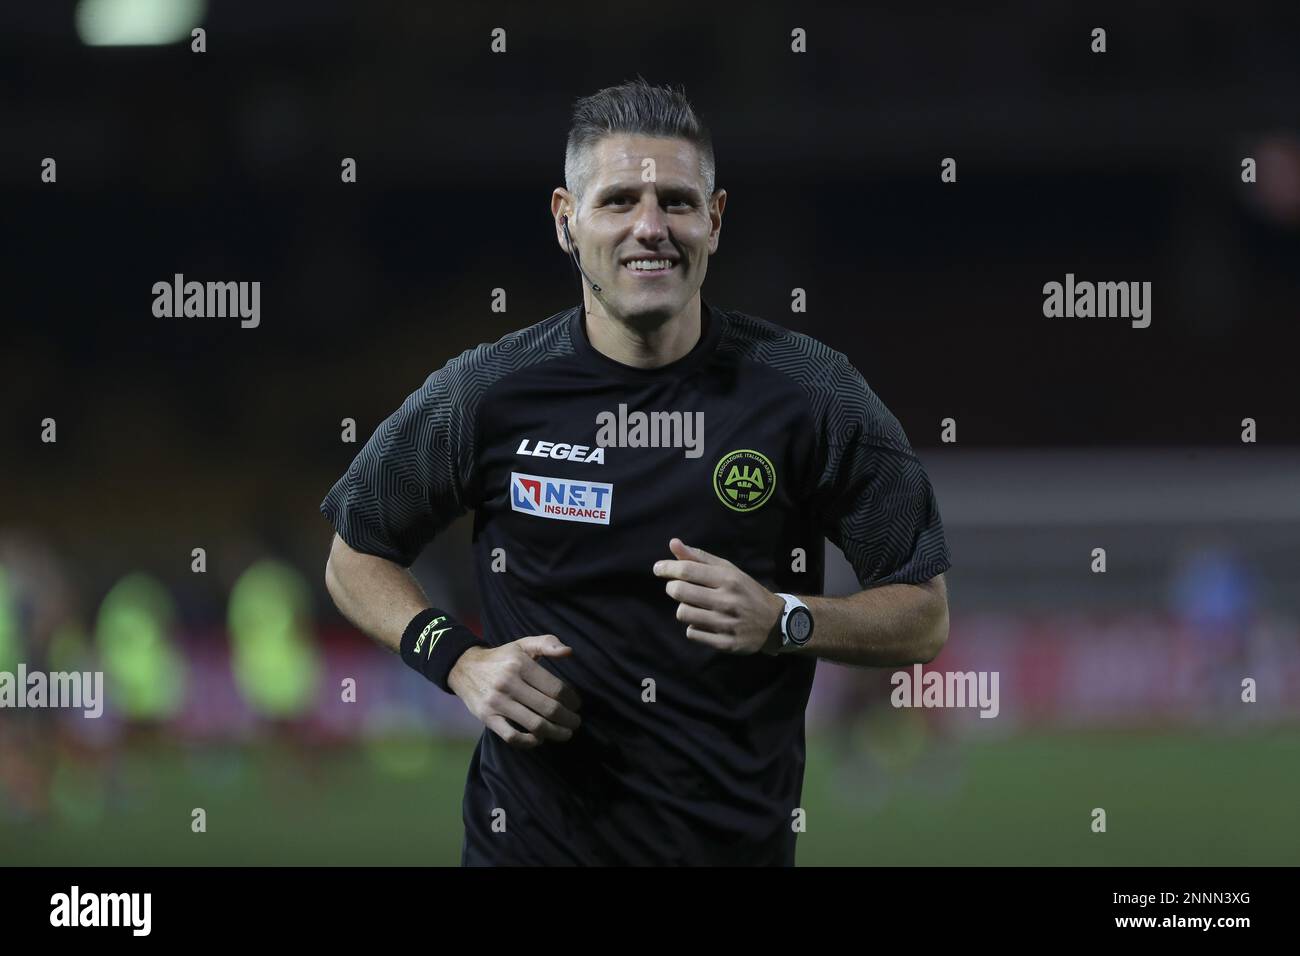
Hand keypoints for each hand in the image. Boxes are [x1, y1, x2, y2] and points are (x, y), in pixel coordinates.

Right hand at [447, 635, 582, 748]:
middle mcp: (508, 683)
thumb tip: (569, 652)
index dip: (572, 700)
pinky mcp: (487, 718)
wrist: (464, 668)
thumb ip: (547, 643)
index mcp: (520, 664)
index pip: (555, 688)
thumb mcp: (523, 644)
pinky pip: (512, 737)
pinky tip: (539, 739)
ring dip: (556, 733)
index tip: (576, 704)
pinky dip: (529, 742)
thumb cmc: (502, 657)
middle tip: (576, 722)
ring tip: (566, 733)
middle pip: (548, 708)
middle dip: (568, 719)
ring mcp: (497, 702)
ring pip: (534, 725)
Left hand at [652, 538, 784, 654]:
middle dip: (673, 588)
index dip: (667, 568)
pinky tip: (705, 623)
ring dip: (683, 609)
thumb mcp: (728, 570)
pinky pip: (693, 634)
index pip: (687, 570)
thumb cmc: (746, 591)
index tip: (658, 569)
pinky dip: (694, 627)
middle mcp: (727, 600)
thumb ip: (699, 557)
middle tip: (678, 588)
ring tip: (694, 606)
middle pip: (679, 592)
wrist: (775, 622)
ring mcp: (726, 623)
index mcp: (728, 578)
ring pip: (683, 614)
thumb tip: (673, 543)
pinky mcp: (725, 643)